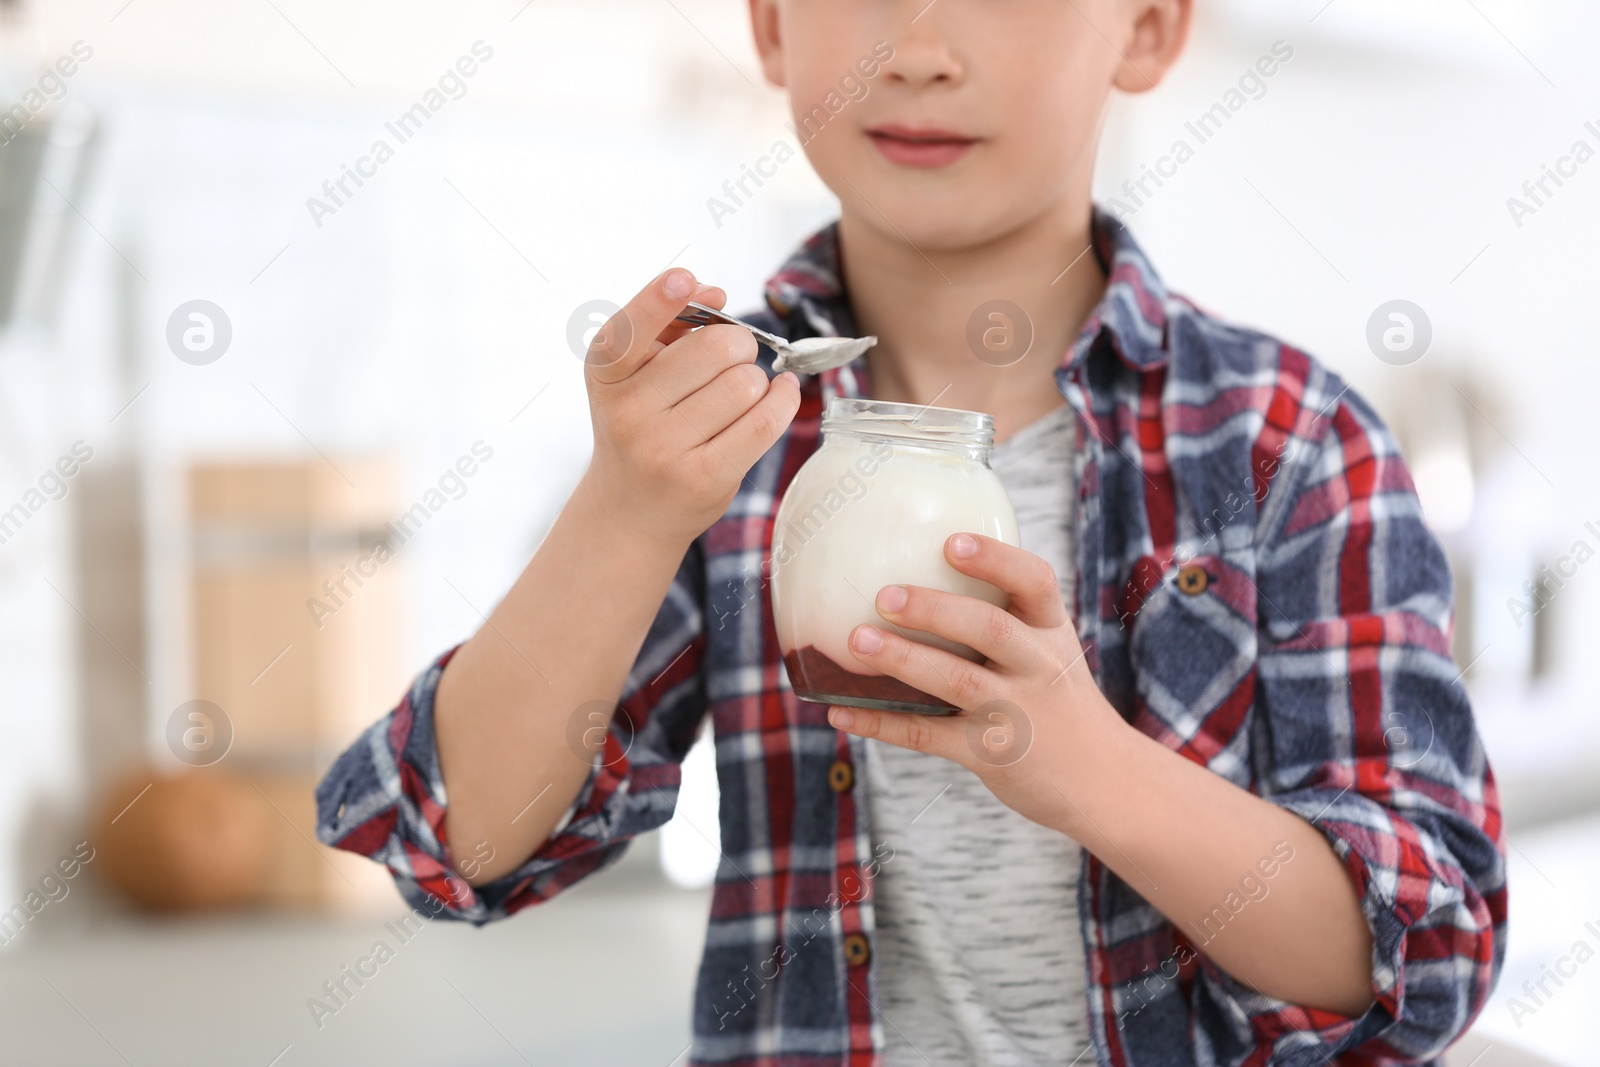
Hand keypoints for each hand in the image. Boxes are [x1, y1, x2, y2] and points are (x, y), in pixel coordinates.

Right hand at [579, 268, 801, 544]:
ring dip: (756, 380)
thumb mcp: (632, 374)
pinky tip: (780, 394)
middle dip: (738, 344)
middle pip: (716, 348)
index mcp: (606, 374)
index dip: (659, 299)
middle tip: (734, 356)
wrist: (630, 509)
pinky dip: (783, 400)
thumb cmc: (641, 426)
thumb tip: (714, 294)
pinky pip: (763, 422)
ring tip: (740, 392)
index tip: (684, 280)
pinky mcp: (703, 477)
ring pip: (746, 384)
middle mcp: (628, 410)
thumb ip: (666, 325)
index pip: (630, 329)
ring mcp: (664, 448)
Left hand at [826, 532, 1125, 831]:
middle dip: (935, 610)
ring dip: (903, 659)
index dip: (994, 559)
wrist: (1106, 782)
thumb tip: (925, 575)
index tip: (951, 543)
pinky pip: (928, 735)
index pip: (1035, 582)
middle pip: (989, 629)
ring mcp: (1014, 712)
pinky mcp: (990, 754)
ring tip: (857, 641)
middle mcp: (1037, 666)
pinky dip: (882, 723)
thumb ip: (1007, 619)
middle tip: (884, 596)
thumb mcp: (1052, 650)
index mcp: (1051, 631)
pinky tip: (842, 711)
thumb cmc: (1060, 701)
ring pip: (957, 681)